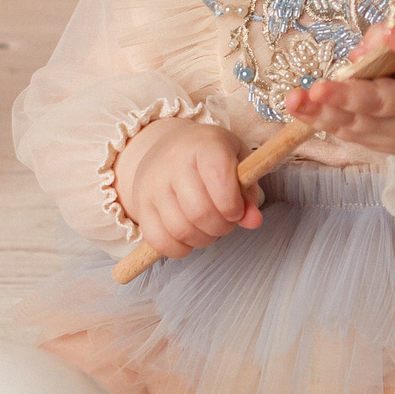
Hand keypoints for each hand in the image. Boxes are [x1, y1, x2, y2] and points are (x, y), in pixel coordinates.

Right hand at [112, 117, 262, 257]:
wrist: (168, 148)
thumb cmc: (210, 157)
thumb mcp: (238, 162)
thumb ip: (249, 192)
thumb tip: (253, 222)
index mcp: (204, 144)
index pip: (218, 176)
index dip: (232, 203)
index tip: (237, 210)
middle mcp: (173, 162)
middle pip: (200, 211)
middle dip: (222, 227)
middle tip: (226, 221)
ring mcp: (152, 185)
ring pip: (181, 230)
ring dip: (204, 239)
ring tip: (209, 228)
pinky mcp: (141, 206)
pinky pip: (160, 241)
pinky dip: (180, 248)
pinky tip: (189, 237)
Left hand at [282, 23, 394, 159]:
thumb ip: (390, 38)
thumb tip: (356, 54)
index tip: (393, 30)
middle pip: (382, 102)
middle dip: (348, 96)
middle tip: (320, 88)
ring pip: (357, 121)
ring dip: (322, 111)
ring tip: (294, 99)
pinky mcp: (379, 143)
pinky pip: (347, 131)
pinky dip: (320, 120)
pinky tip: (298, 108)